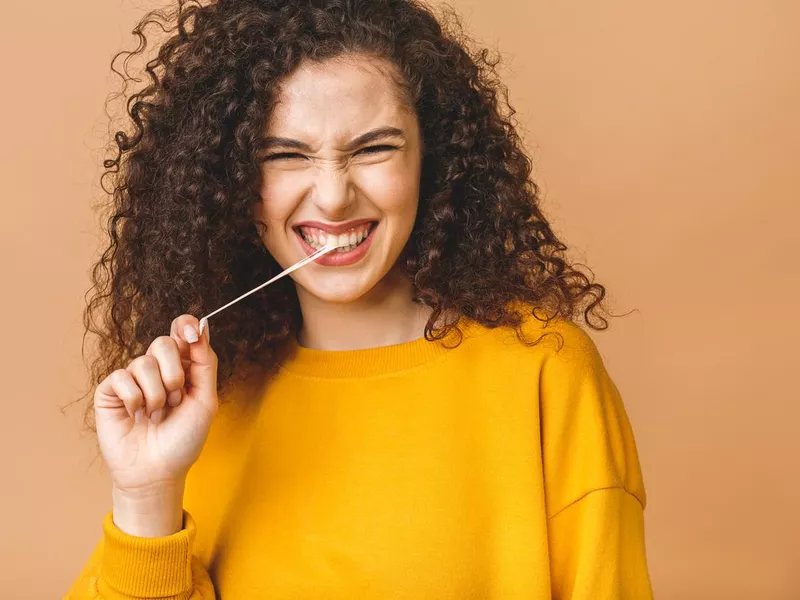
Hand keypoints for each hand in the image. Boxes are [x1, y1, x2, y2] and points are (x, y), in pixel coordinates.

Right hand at [93, 315, 217, 535]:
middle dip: (174, 372)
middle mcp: (156, 369)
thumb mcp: (205, 401)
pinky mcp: (110, 391)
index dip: (185, 325)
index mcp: (182, 367)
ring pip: (143, 362)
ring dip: (156, 394)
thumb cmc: (184, 439)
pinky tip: (136, 415)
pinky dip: (134, 399)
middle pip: (163, 342)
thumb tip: (202, 328)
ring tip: (156, 415)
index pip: (181, 331)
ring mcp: (132, 379)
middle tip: (177, 398)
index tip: (191, 333)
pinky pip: (121, 377)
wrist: (158, 471)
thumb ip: (205, 364)